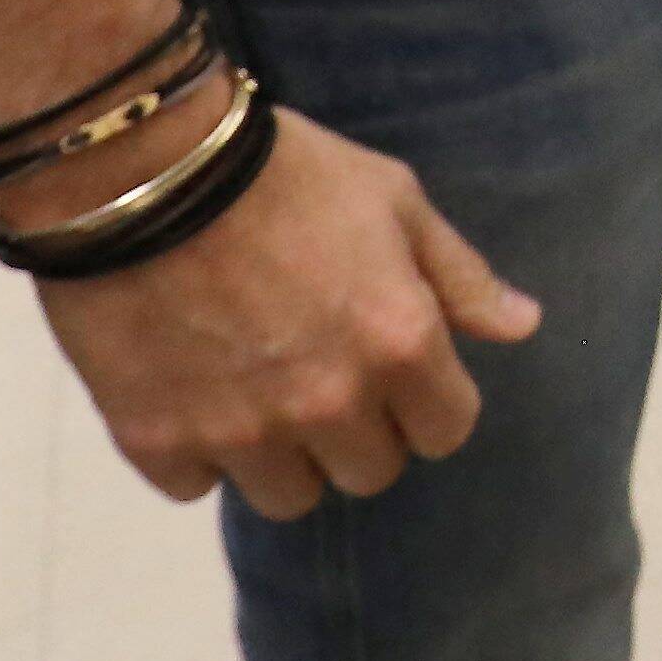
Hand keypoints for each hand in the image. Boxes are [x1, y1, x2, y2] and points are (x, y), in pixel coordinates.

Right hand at [37, 105, 541, 514]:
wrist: (138, 164)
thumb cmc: (284, 169)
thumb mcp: (393, 199)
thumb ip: (460, 276)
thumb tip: (522, 328)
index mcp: (399, 344)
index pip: (445, 432)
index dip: (424, 402)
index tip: (392, 370)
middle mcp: (329, 403)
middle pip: (369, 472)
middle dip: (356, 431)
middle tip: (316, 370)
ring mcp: (240, 430)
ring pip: (286, 496)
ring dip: (279, 454)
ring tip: (251, 386)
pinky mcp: (156, 439)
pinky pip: (194, 483)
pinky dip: (193, 448)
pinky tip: (186, 386)